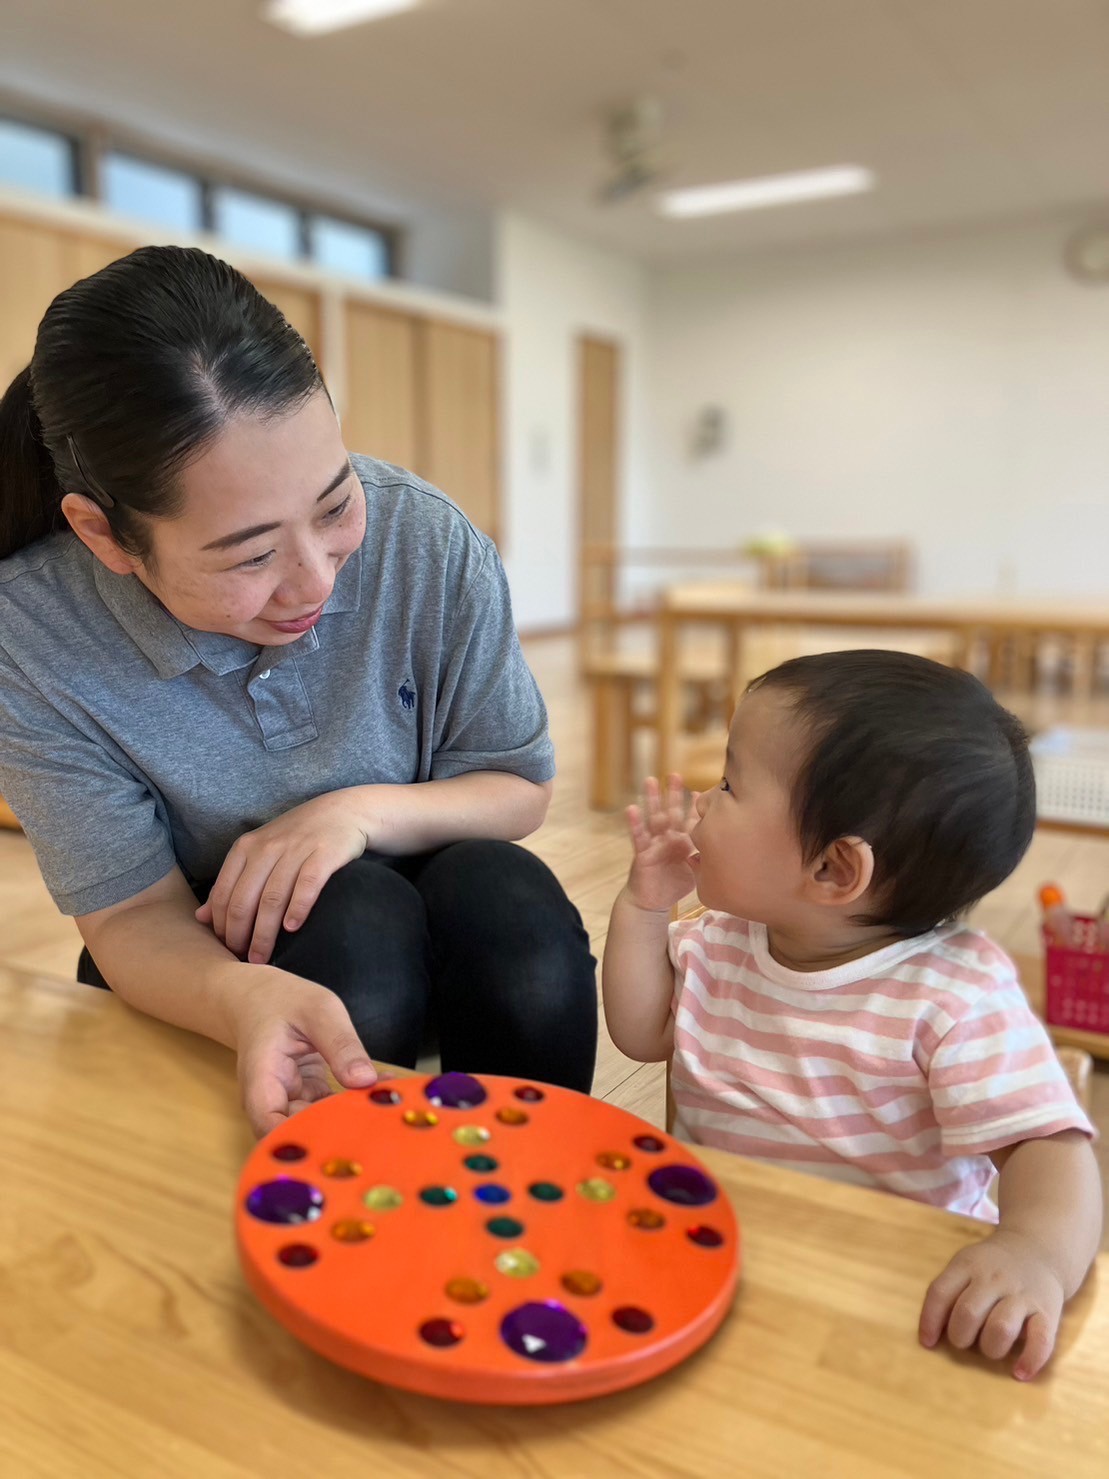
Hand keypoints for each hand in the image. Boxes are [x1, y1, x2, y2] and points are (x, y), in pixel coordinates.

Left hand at [197, 793, 368, 963]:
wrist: (342, 811)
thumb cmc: (296, 838)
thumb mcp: (258, 853)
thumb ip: (231, 882)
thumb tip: (201, 918)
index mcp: (245, 848)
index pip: (223, 895)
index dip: (221, 927)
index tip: (226, 951)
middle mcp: (267, 847)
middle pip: (244, 901)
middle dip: (239, 936)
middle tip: (243, 962)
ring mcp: (295, 850)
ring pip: (272, 898)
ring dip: (264, 933)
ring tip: (263, 958)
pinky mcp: (323, 854)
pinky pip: (306, 885)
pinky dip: (297, 908)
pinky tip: (292, 929)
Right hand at [230, 968, 377, 1137]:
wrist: (261, 998)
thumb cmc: (283, 1000)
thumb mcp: (318, 1010)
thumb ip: (341, 1044)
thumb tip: (365, 1081)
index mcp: (262, 1078)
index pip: (271, 1125)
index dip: (302, 1137)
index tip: (344, 1133)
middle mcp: (271, 1098)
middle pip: (296, 1132)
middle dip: (337, 1132)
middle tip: (378, 1117)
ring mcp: (288, 1100)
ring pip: (317, 1126)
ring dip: (349, 1119)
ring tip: (385, 1103)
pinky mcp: (305, 1097)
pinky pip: (328, 1110)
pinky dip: (352, 1104)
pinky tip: (380, 1092)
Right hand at [625, 773, 698, 912]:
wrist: (652, 902)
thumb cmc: (673, 885)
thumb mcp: (695, 872)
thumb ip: (707, 860)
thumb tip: (727, 851)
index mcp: (683, 841)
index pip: (691, 820)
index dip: (696, 807)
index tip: (704, 791)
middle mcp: (668, 838)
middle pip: (671, 812)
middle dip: (673, 794)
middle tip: (676, 775)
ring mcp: (654, 843)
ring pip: (653, 818)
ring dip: (651, 799)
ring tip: (650, 781)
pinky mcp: (642, 853)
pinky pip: (638, 836)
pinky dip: (634, 822)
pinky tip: (631, 809)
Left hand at [919, 1229, 1065, 1379]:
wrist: (1038, 1249)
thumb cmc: (992, 1266)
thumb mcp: (966, 1264)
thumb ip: (948, 1291)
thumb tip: (930, 1335)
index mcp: (968, 1264)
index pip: (940, 1292)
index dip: (929, 1321)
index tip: (928, 1343)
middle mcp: (994, 1278)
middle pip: (968, 1313)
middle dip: (960, 1337)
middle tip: (965, 1342)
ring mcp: (1022, 1294)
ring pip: (1001, 1328)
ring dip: (991, 1348)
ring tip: (991, 1350)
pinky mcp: (1048, 1310)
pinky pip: (1041, 1340)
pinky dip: (1030, 1360)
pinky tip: (1020, 1373)